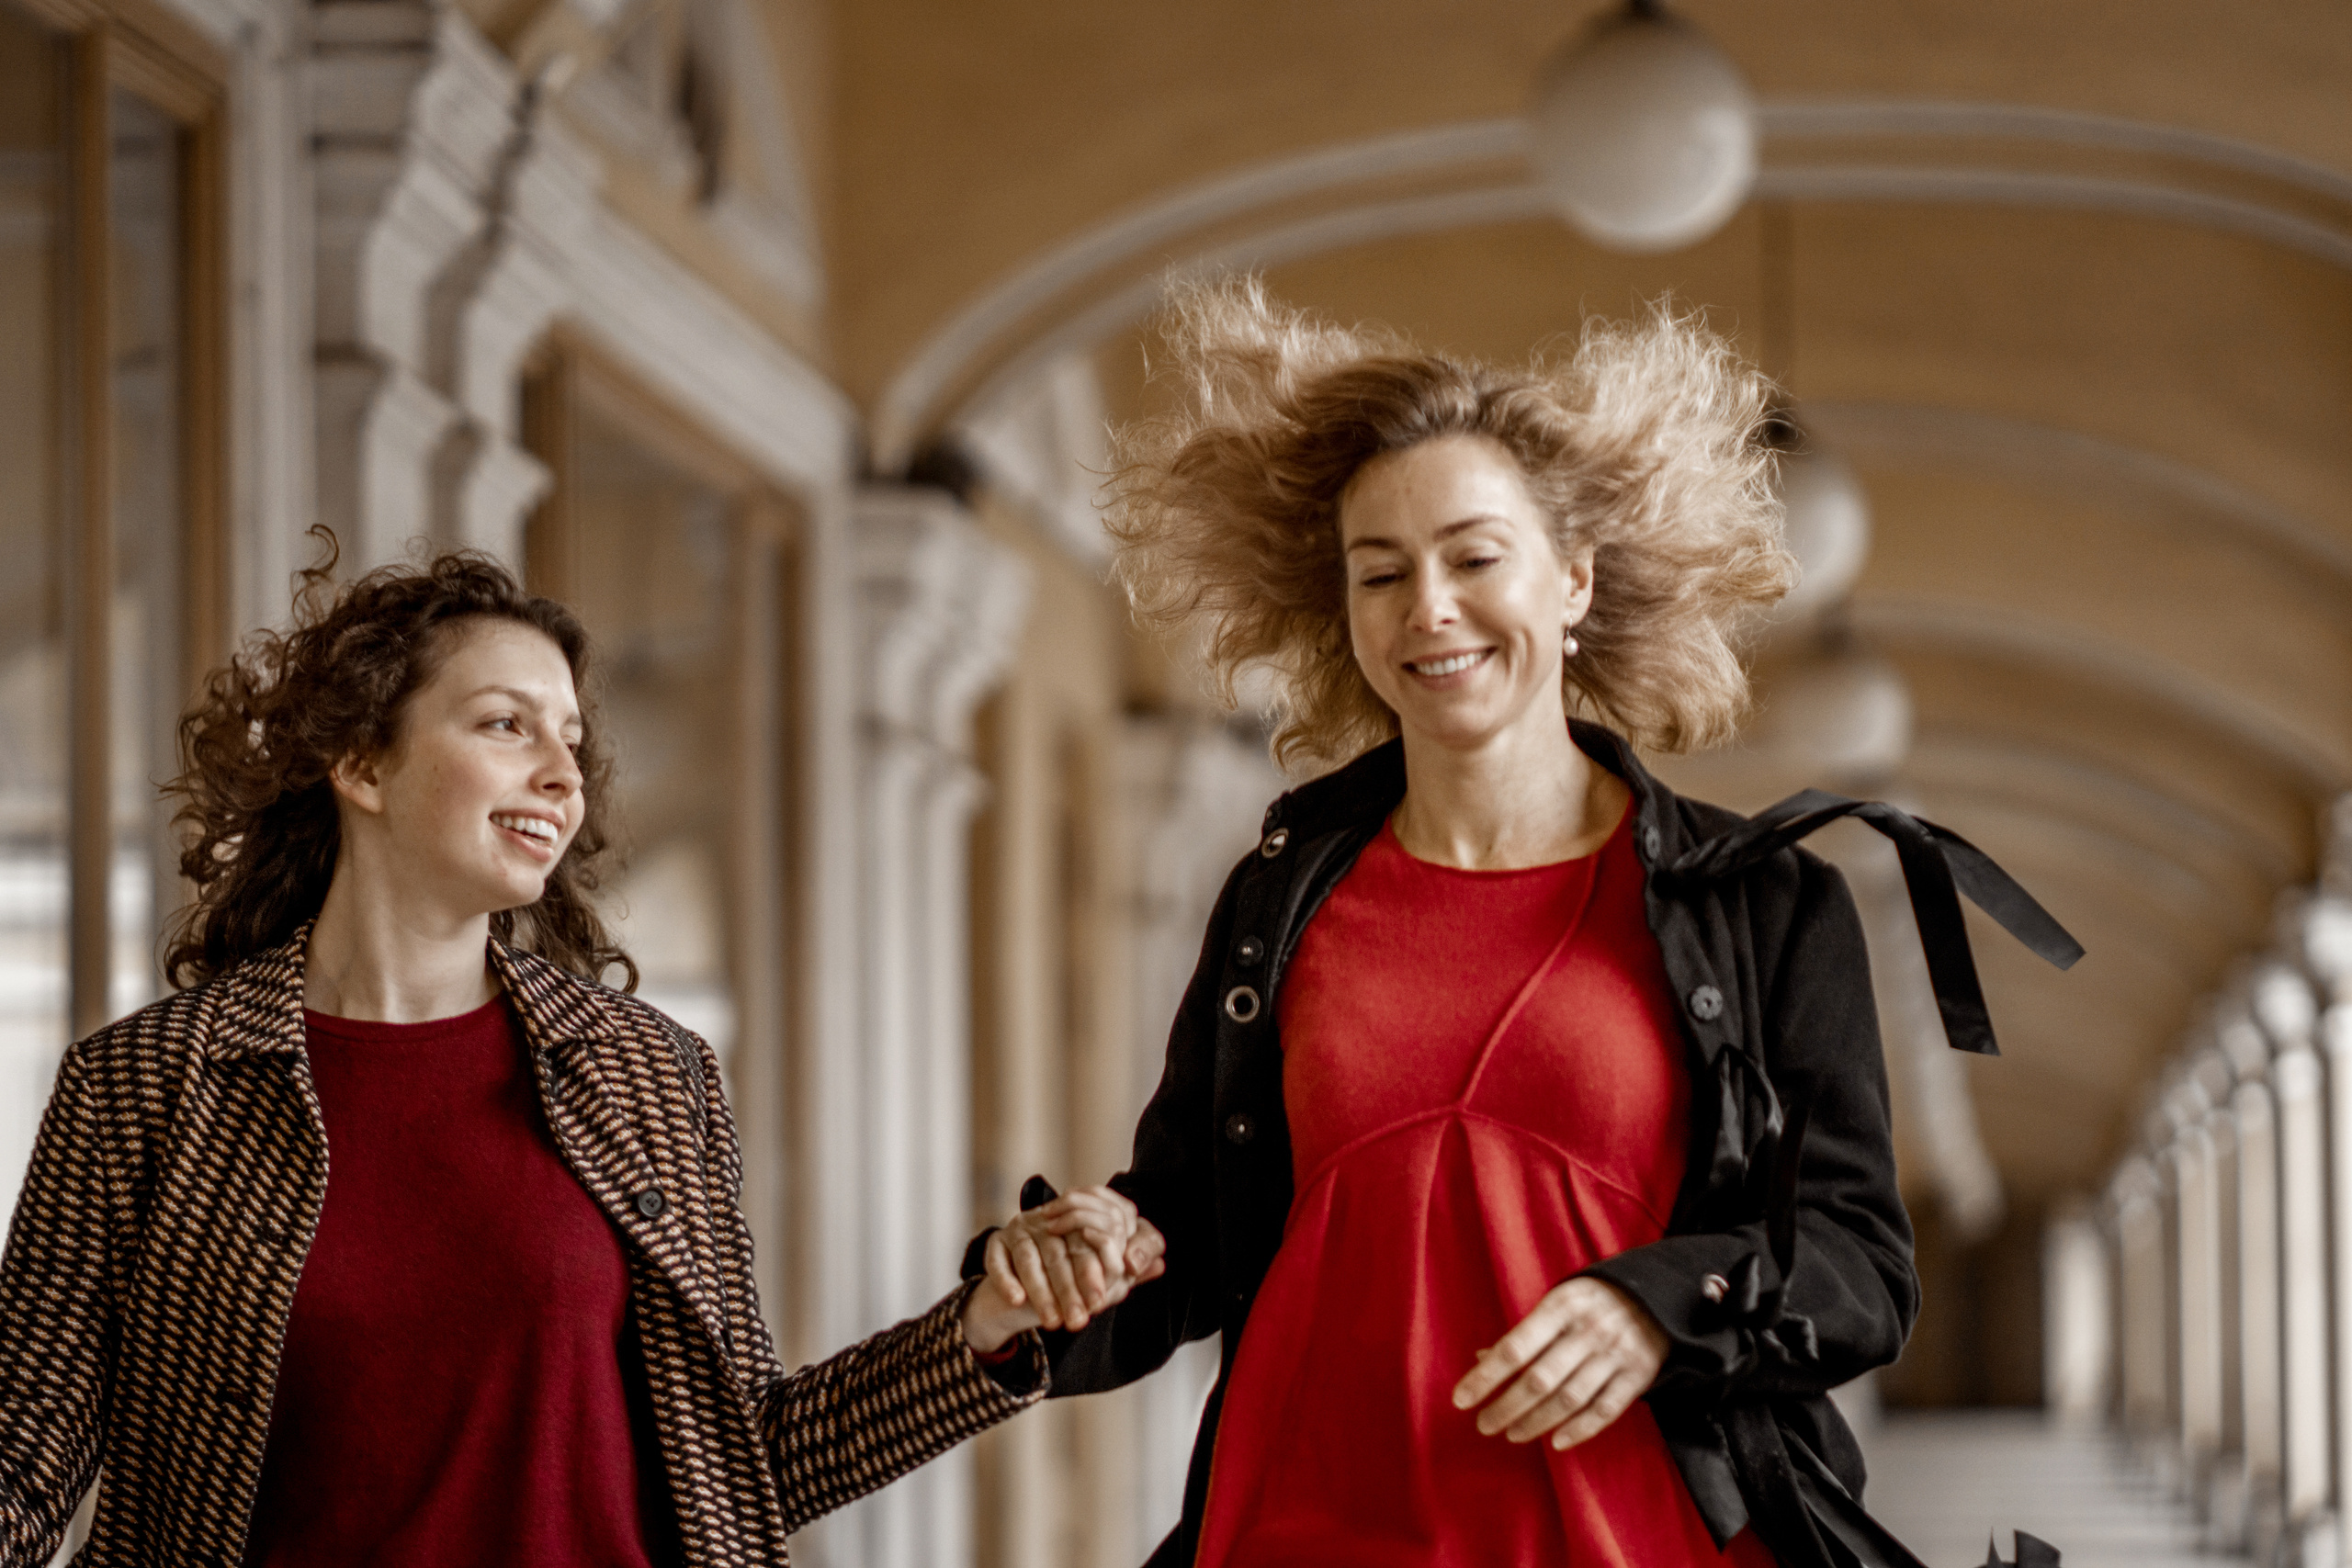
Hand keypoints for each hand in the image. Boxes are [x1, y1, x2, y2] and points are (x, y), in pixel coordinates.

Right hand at [962, 1186, 1166, 1350]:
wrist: (1018, 1292)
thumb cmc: (1067, 1282)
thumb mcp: (1099, 1280)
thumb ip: (1126, 1273)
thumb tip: (1160, 1264)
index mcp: (1076, 1221)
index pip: (1085, 1242)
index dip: (1092, 1273)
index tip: (1099, 1304)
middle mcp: (1047, 1220)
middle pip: (1058, 1253)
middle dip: (1068, 1290)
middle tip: (1078, 1320)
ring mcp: (1019, 1229)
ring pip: (1028, 1258)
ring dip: (1040, 1292)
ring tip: (1051, 1321)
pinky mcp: (995, 1243)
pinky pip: (996, 1259)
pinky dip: (1006, 1281)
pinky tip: (1017, 1301)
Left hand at [1449, 1278, 1666, 1449]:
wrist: (1656, 1295)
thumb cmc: (1591, 1302)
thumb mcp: (1558, 1302)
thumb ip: (1524, 1332)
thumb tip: (1481, 1359)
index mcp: (1561, 1306)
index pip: (1515, 1347)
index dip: (1485, 1376)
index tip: (1461, 1399)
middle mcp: (1588, 1331)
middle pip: (1539, 1379)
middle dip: (1506, 1407)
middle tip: (1484, 1425)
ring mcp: (1615, 1354)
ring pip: (1569, 1398)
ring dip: (1536, 1422)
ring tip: (1511, 1434)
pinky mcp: (1639, 1375)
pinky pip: (1605, 1410)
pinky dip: (1580, 1429)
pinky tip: (1555, 1441)